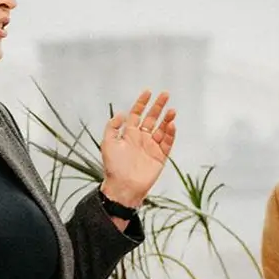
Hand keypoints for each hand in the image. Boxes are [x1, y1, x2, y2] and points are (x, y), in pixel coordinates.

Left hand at [98, 90, 176, 207]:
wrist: (123, 186)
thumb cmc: (113, 167)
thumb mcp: (107, 144)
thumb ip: (112, 127)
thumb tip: (121, 113)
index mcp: (129, 134)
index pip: (137, 114)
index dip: (141, 103)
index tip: (148, 92)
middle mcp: (141, 138)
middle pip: (152, 118)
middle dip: (158, 106)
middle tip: (165, 94)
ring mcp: (151, 147)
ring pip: (162, 129)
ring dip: (167, 119)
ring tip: (171, 110)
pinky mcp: (160, 157)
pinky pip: (167, 142)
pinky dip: (170, 134)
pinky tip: (171, 125)